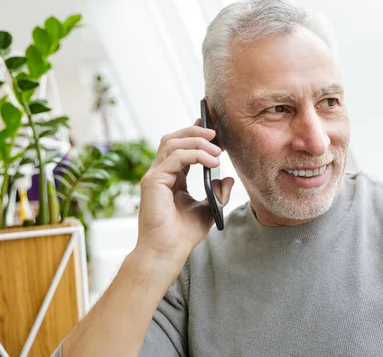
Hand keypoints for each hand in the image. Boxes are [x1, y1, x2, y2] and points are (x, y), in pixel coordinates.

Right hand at [134, 120, 234, 270]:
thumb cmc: (183, 235)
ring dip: (198, 142)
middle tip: (216, 133)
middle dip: (195, 132)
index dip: (195, 135)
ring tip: (218, 150)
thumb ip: (218, 193)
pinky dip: (195, 155)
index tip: (214, 130)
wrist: (168, 252)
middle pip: (173, 139)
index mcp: (171, 177)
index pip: (180, 147)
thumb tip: (230, 179)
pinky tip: (212, 162)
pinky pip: (174, 157)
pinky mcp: (153, 181)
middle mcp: (160, 173)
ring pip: (172, 143)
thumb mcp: (208, 209)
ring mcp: (154, 176)